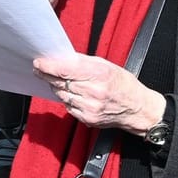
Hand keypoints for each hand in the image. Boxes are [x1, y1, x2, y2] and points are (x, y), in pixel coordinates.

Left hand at [33, 53, 166, 134]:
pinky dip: (67, 99)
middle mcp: (94, 92)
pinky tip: (73, 94)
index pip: (65, 70)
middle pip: (60, 82)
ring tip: (58, 81)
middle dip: (48, 75)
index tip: (39, 63)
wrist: (137, 108)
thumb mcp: (107, 65)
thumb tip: (62, 58)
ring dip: (57, 87)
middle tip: (41, 69)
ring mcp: (90, 108)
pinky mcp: (88, 119)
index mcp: (99, 74)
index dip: (48, 67)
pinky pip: (68, 107)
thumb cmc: (124, 84)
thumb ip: (84, 62)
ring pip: (62, 95)